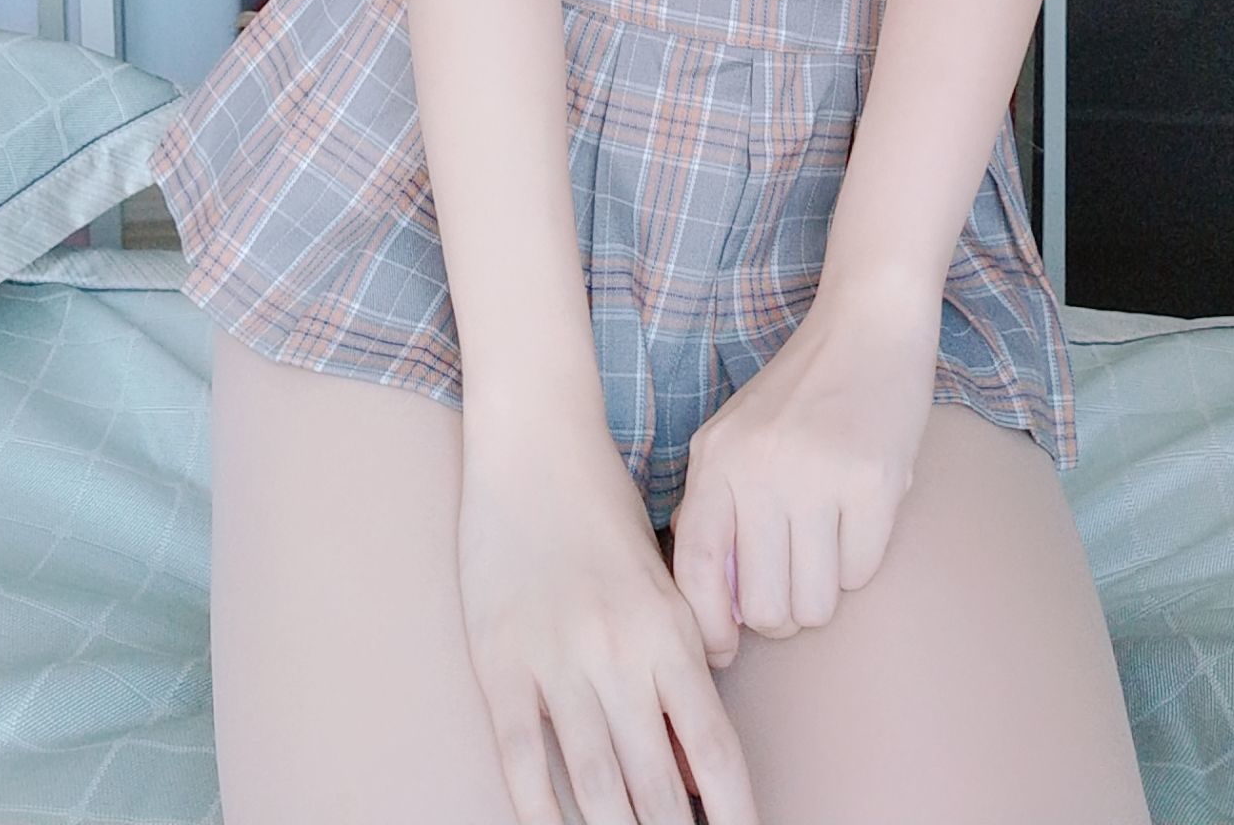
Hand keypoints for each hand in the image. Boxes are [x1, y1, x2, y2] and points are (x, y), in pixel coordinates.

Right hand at [457, 421, 761, 824]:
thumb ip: (684, 668)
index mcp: (672, 630)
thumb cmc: (604, 511)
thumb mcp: (663, 583)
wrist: (534, 447)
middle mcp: (620, 653)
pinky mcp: (500, 663)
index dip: (734, 817)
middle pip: (657, 786)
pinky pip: (523, 760)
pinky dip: (542, 815)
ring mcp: (556, 660)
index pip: (716, 751)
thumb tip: (698, 770)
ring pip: (594, 786)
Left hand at [667, 293, 938, 654]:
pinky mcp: (875, 484)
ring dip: (823, 592)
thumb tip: (708, 601)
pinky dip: (861, 560)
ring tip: (827, 544)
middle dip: (780, 613)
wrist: (866, 326)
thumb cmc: (798, 391)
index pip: (696, 571)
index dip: (708, 628)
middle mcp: (760, 470)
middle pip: (762, 609)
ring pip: (814, 605)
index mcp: (717, 458)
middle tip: (793, 579)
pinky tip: (859, 516)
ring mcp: (818, 477)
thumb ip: (711, 506)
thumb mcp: (732, 435)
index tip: (726, 646)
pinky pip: (861, 574)